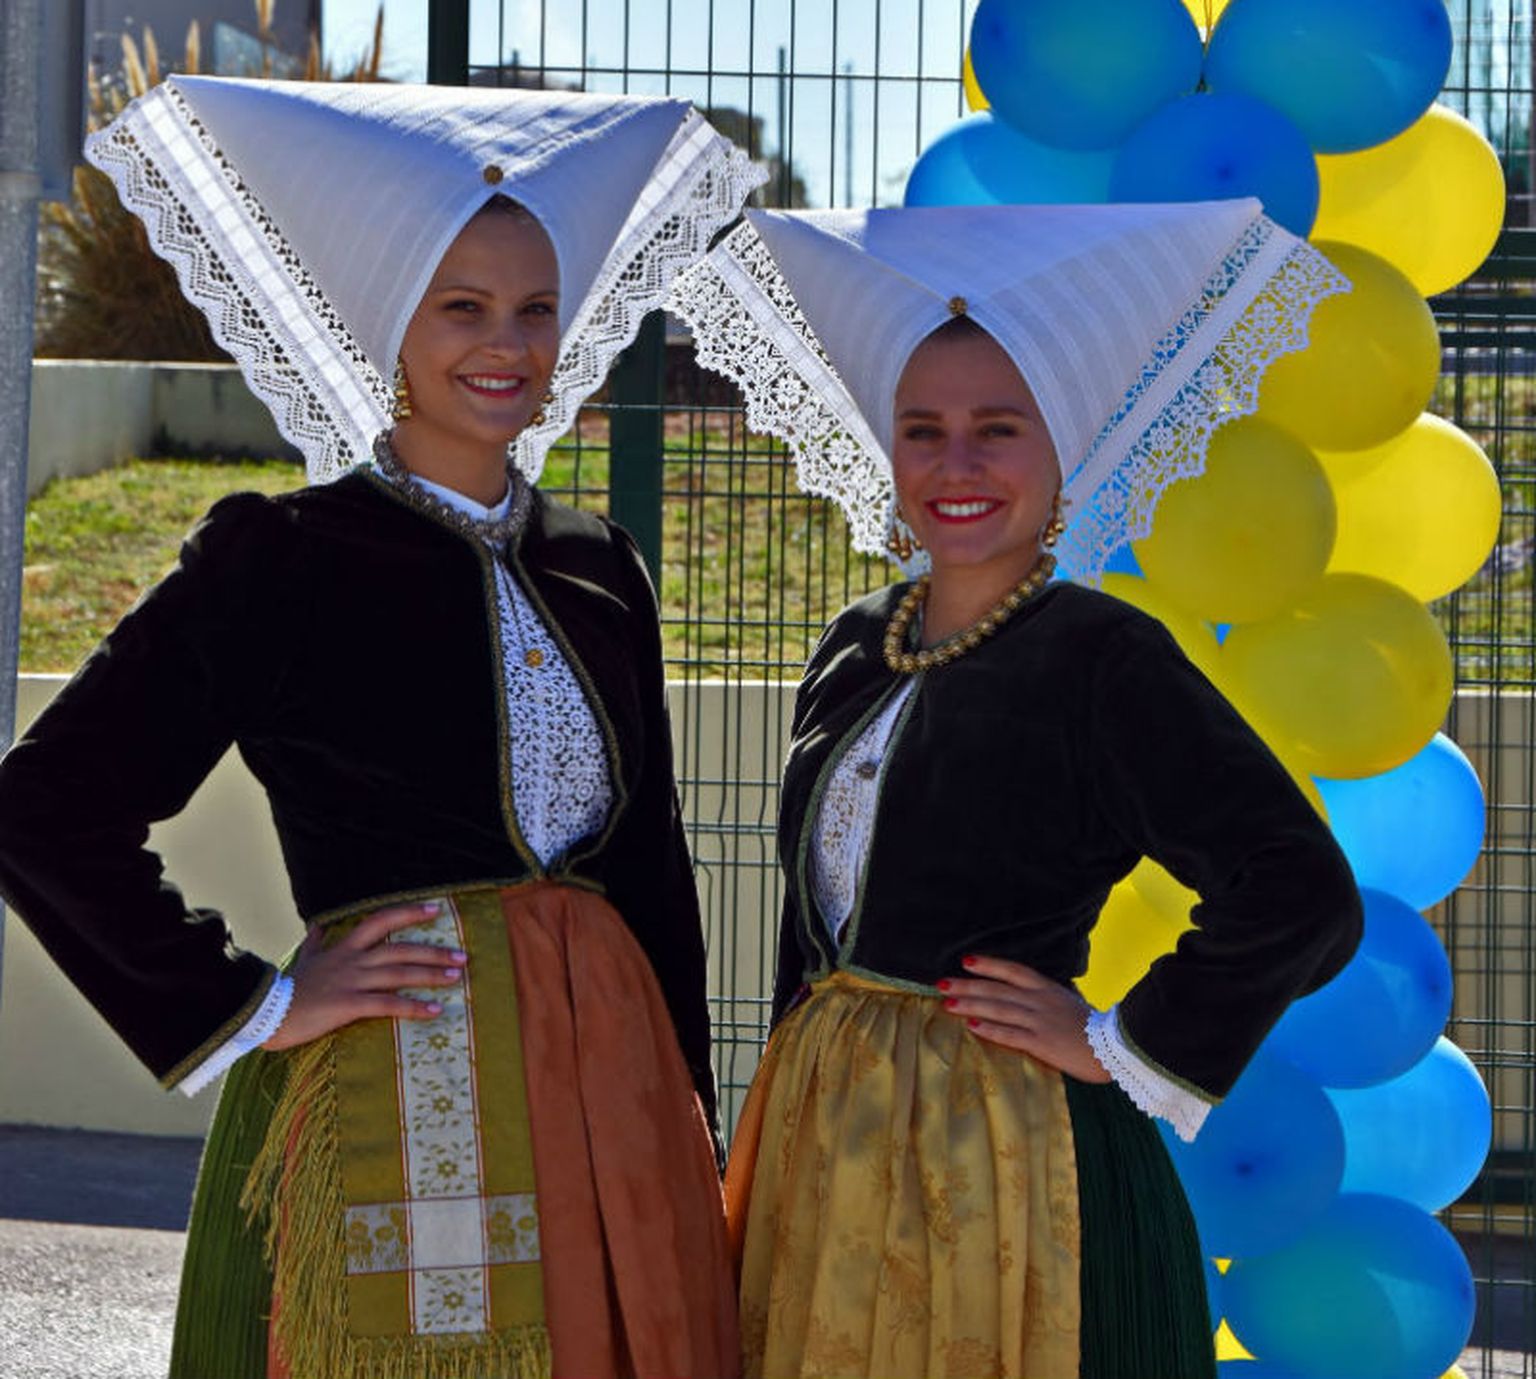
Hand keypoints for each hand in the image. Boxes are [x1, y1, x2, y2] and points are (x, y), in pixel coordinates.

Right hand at [263, 901, 465, 1049]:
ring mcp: (351, 981)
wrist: (265, 1013)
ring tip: (457, 977)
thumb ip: (314, 942)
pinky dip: (414, 1007)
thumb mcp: (303, 959)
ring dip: (432, 975)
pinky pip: (388, 1004)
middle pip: (400, 949)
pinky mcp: (348, 1004)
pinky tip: (435, 1011)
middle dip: (434, 951)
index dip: (408, 913)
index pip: (380, 921)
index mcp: (344, 948)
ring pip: (399, 973)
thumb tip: (315, 925)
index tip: (434, 910)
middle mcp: (352, 960)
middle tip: (463, 955)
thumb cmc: (287, 988)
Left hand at [939, 954, 1110, 1083]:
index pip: (1014, 971)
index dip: (989, 965)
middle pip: (997, 989)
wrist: (1117, 1049)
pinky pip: (1011, 1034)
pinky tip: (971, 1027)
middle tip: (941, 983)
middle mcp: (1040, 1001)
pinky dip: (990, 1030)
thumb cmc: (1096, 1027)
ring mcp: (1040, 1021)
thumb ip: (1053, 995)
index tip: (966, 961)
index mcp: (1048, 989)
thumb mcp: (1073, 1002)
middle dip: (967, 986)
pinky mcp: (1042, 1043)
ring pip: (999, 1009)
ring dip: (971, 1005)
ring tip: (947, 1003)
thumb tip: (1035, 988)